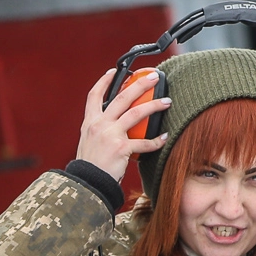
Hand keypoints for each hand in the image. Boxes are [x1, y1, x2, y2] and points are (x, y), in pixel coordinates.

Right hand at [78, 69, 170, 183]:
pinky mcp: (121, 148)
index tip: (113, 72)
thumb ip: (100, 129)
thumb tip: (116, 122)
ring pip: (136, 113)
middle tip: (152, 77)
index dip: (104, 82)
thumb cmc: (90, 166)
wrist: (88, 183)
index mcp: (89, 122)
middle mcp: (99, 125)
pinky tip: (164, 138)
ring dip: (154, 106)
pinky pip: (143, 142)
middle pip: (121, 98)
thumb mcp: (88, 142)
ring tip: (167, 102)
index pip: (94, 96)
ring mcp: (110, 135)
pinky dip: (156, 141)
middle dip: (139, 84)